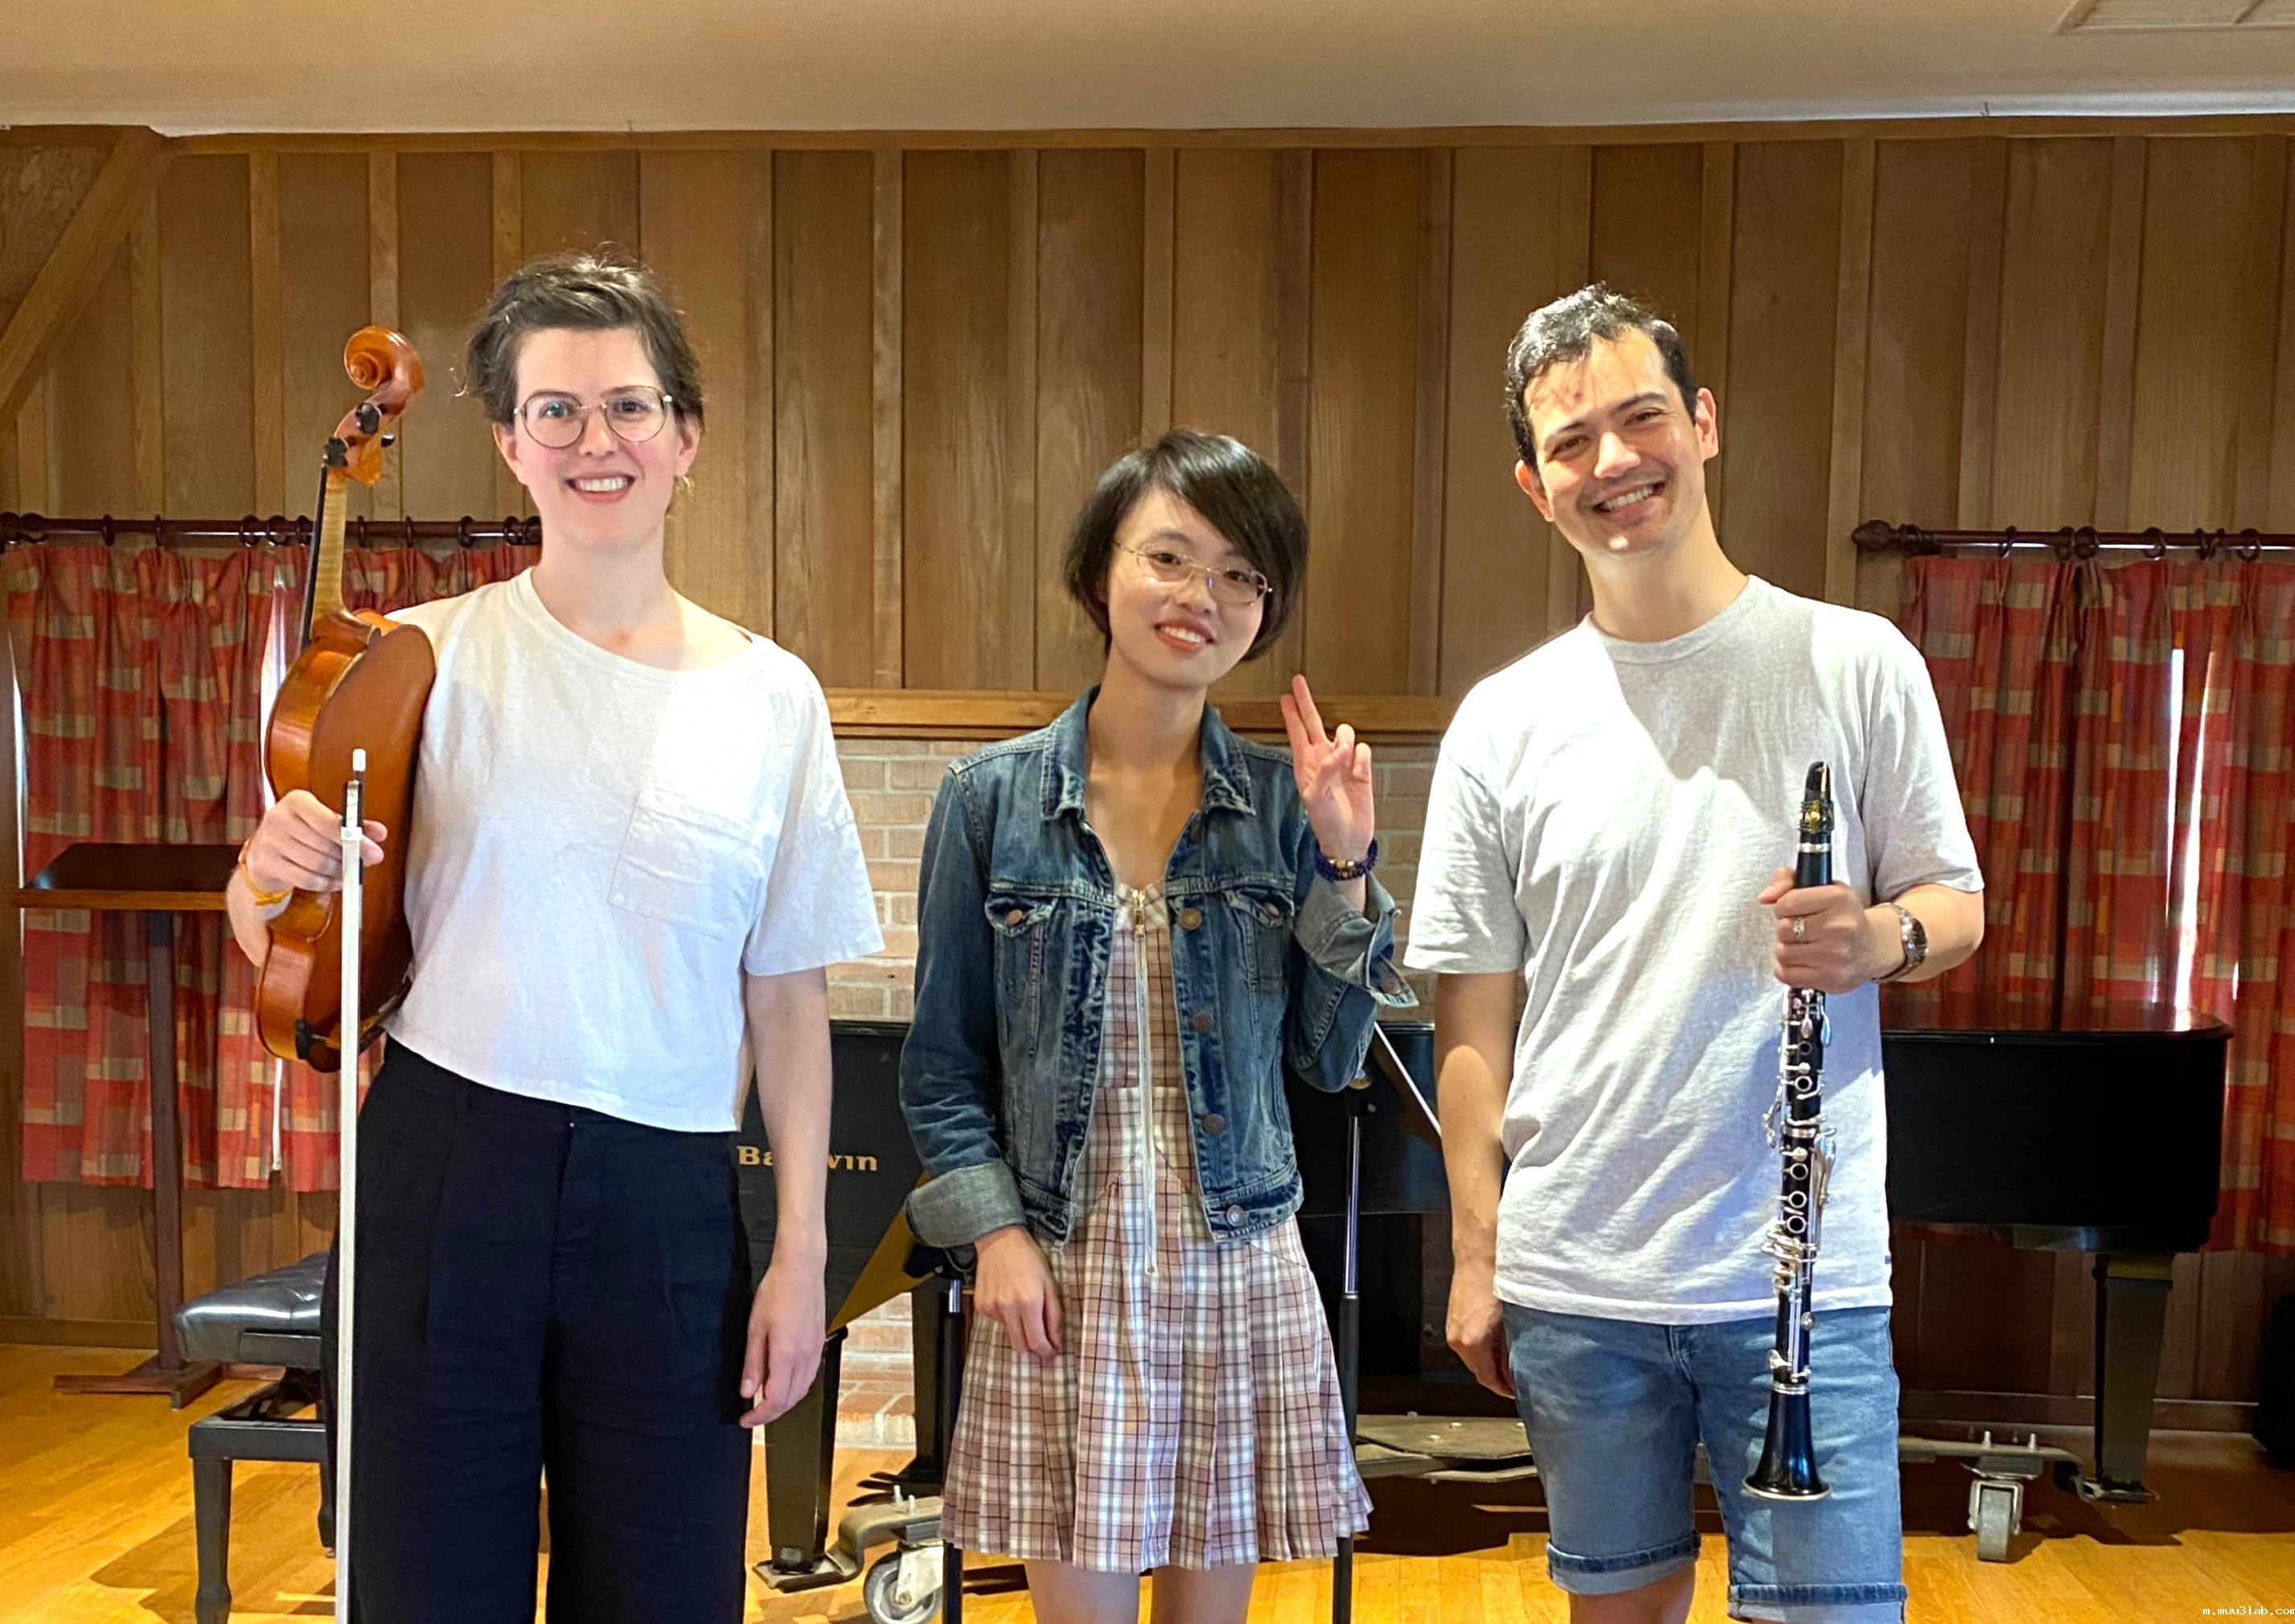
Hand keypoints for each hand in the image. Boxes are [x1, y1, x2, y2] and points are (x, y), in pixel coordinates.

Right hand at [242, 789, 384, 896]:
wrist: (263, 847)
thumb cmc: (300, 830)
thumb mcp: (325, 820)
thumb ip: (354, 825)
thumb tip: (380, 833)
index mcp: (297, 801)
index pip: (329, 822)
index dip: (356, 840)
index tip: (374, 851)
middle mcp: (279, 818)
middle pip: (325, 846)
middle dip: (349, 858)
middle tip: (362, 863)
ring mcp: (270, 842)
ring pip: (317, 864)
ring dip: (338, 872)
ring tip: (348, 871)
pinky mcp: (266, 863)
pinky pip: (305, 879)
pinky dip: (325, 883)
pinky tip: (335, 881)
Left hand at [739, 1256, 826, 1425]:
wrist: (801, 1269)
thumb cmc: (777, 1291)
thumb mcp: (755, 1328)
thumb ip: (752, 1363)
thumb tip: (747, 1390)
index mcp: (787, 1354)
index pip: (775, 1400)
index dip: (759, 1417)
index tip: (746, 1420)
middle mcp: (805, 1356)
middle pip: (791, 1400)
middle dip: (771, 1414)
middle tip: (753, 1415)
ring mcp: (815, 1350)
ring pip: (802, 1390)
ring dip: (785, 1402)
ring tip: (766, 1401)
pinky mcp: (819, 1344)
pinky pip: (810, 1376)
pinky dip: (796, 1388)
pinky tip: (785, 1383)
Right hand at [974, 1224, 1061, 1359]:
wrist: (1000, 1240)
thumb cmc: (1028, 1258)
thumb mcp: (1050, 1284)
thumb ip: (1054, 1315)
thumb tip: (1056, 1341)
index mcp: (1029, 1303)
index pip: (1037, 1342)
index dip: (1046, 1351)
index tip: (1051, 1352)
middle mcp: (1008, 1308)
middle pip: (1020, 1346)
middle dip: (1032, 1345)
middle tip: (1040, 1336)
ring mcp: (992, 1308)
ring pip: (1009, 1334)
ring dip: (1019, 1329)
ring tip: (1023, 1306)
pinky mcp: (981, 1306)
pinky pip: (997, 1322)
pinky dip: (1006, 1317)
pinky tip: (1008, 1299)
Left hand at [1279, 674, 1373, 864]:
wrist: (1349, 839)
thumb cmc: (1326, 821)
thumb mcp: (1315, 798)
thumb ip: (1323, 770)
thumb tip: (1338, 749)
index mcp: (1306, 764)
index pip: (1297, 732)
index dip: (1292, 713)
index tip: (1285, 695)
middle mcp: (1323, 759)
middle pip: (1314, 723)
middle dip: (1307, 702)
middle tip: (1298, 681)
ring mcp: (1342, 763)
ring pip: (1345, 733)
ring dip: (1346, 741)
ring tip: (1345, 760)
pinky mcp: (1360, 769)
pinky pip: (1363, 750)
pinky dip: (1362, 760)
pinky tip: (1358, 775)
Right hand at [1445, 1264, 1514, 1398]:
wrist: (1479, 1257)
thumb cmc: (1496, 1281)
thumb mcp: (1512, 1321)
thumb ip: (1513, 1349)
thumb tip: (1520, 1366)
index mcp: (1472, 1342)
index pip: (1487, 1379)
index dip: (1504, 1389)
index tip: (1517, 1391)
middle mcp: (1458, 1338)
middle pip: (1479, 1371)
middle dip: (1498, 1378)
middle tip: (1518, 1379)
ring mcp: (1453, 1330)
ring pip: (1473, 1358)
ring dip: (1490, 1363)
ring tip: (1510, 1361)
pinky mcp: (1454, 1321)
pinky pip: (1468, 1345)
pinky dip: (1482, 1349)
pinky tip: (1498, 1342)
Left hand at [1759, 868, 1892, 993]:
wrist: (1872, 947)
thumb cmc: (1843, 915)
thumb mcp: (1822, 886)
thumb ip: (1786, 880)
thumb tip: (1765, 897)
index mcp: (1838, 899)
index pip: (1786, 903)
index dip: (1785, 907)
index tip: (1796, 910)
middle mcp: (1839, 927)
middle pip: (1783, 929)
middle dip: (1788, 929)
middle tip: (1805, 929)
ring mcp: (1835, 956)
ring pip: (1783, 953)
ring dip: (1788, 949)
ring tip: (1806, 945)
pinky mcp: (1830, 979)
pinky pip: (1786, 974)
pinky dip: (1788, 968)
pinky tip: (1803, 960)